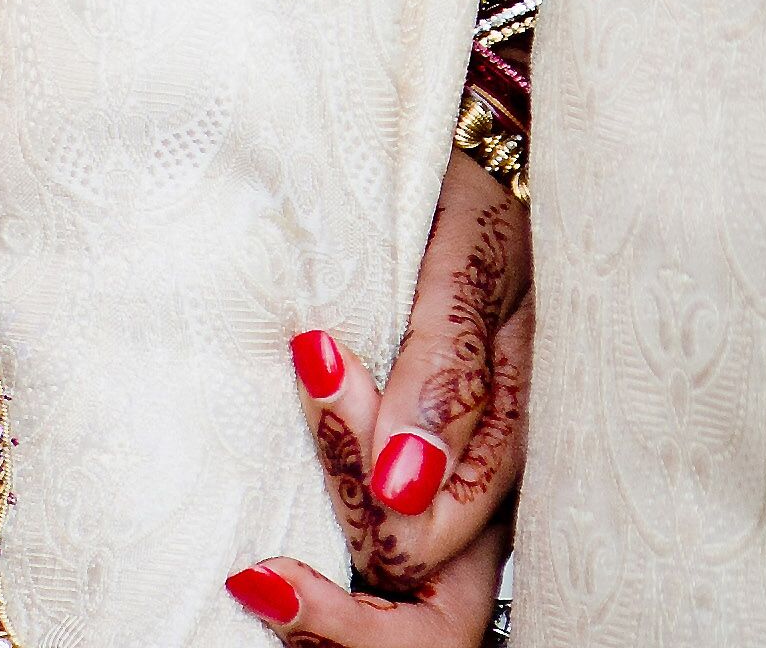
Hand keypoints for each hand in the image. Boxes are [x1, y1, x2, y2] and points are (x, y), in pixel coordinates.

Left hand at [227, 152, 531, 632]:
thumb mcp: (464, 260)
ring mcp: (463, 500)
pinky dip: (334, 590)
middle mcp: (490, 491)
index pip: (422, 535)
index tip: (301, 376)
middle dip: (341, 614)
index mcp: (509, 440)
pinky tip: (275, 567)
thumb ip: (444, 368)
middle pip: (431, 617)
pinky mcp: (426, 486)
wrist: (486, 163)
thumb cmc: (473, 203)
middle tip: (256, 573)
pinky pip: (396, 576)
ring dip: (334, 608)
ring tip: (257, 574)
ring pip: (413, 612)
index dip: (352, 486)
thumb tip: (403, 482)